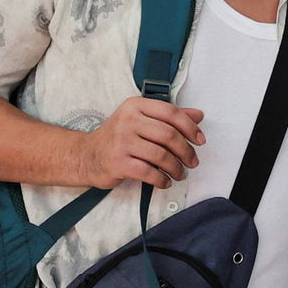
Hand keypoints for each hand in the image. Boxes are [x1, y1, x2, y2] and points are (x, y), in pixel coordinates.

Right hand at [82, 97, 204, 188]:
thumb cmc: (119, 138)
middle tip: (192, 162)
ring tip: (180, 173)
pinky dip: (161, 179)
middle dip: (186, 151)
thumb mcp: (142, 120)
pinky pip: (149, 172)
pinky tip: (165, 182)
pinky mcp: (118, 162)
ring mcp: (121, 142)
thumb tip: (199, 115)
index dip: (190, 127)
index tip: (200, 140)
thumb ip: (170, 117)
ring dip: (176, 168)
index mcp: (136, 106)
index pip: (171, 112)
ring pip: (161, 155)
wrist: (87, 155)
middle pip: (169, 135)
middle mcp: (128, 121)